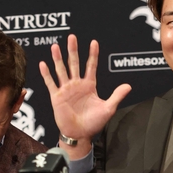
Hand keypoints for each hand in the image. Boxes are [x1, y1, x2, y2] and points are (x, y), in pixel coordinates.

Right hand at [39, 34, 130, 158]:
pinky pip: (51, 83)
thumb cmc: (94, 123)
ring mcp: (66, 90)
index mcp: (89, 86)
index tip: (94, 42)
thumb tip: (129, 86)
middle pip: (74, 63)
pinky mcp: (56, 97)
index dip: (93, 55)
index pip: (91, 66)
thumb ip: (117, 96)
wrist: (80, 134)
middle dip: (73, 50)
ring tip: (55, 46)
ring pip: (61, 70)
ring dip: (58, 58)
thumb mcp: (108, 108)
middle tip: (72, 37)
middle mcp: (77, 85)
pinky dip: (47, 74)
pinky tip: (43, 64)